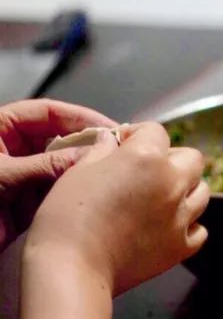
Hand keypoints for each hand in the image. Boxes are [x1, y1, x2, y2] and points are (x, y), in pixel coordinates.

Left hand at [0, 99, 116, 252]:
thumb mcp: (3, 176)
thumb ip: (48, 165)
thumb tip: (92, 155)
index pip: (47, 112)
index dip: (80, 118)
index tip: (110, 130)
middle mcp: (9, 150)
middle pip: (57, 139)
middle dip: (85, 146)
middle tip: (116, 155)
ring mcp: (17, 178)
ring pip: (59, 169)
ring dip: (80, 174)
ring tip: (106, 178)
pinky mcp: (21, 206)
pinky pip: (53, 194)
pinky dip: (70, 196)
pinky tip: (88, 199)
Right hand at [24, 122, 208, 294]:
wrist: (73, 267)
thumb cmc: (66, 217)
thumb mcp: (78, 172)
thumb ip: (102, 151)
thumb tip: (112, 140)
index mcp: (147, 158)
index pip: (156, 132)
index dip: (139, 135)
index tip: (125, 145)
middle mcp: (172, 184)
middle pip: (192, 159)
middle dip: (172, 160)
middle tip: (148, 171)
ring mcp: (181, 217)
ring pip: (202, 192)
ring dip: (185, 191)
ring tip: (160, 199)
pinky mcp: (181, 247)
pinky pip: (200, 230)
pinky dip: (189, 226)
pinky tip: (167, 227)